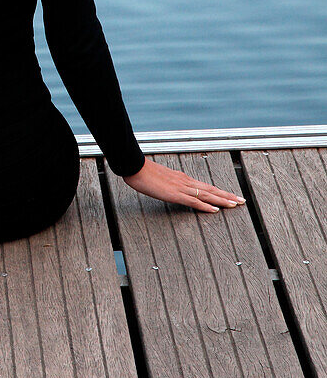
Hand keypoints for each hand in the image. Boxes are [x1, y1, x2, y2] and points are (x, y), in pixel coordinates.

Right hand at [123, 157, 245, 211]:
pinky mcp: (176, 194)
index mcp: (183, 179)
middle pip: (211, 189)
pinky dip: (206, 206)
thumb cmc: (144, 172)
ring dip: (222, 200)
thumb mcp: (159, 179)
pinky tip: (215, 210)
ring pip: (207, 194)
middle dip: (227, 195)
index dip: (219, 191)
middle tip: (241, 200)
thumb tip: (170, 188)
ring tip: (235, 204)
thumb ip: (167, 183)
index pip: (205, 186)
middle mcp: (186, 182)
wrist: (135, 167)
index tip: (230, 195)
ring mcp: (182, 188)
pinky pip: (194, 201)